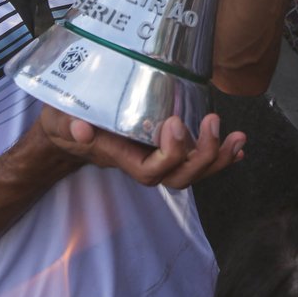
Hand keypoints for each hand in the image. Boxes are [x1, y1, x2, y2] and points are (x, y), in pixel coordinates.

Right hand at [39, 108, 244, 189]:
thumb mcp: (59, 120)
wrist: (70, 127)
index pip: (150, 171)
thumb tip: (81, 130)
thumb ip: (67, 125)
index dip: (169, 154)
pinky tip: (238, 145)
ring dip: (219, 157)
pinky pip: (197, 157)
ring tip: (238, 138)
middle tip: (213, 123)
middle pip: (180, 176)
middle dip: (203, 157)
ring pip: (193, 170)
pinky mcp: (168, 143)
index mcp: (122, 157)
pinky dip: (220, 154)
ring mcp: (159, 154)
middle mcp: (144, 160)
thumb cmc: (65, 123)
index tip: (174, 123)